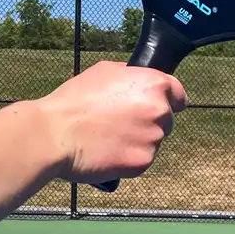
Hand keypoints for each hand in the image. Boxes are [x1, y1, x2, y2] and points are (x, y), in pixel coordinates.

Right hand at [32, 61, 186, 182]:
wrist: (55, 134)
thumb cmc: (74, 101)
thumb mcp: (103, 71)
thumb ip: (129, 75)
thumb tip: (138, 77)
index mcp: (154, 84)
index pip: (179, 95)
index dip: (167, 101)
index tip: (154, 108)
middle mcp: (159, 110)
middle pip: (167, 120)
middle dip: (149, 122)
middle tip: (120, 124)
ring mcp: (153, 138)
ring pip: (154, 141)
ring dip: (138, 141)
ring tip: (108, 138)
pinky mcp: (143, 162)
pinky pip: (141, 160)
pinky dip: (128, 159)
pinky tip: (107, 152)